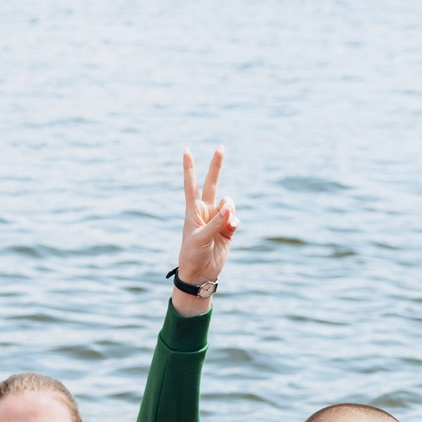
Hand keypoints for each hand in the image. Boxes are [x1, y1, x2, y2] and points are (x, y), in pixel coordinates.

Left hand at [175, 149, 236, 310]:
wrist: (200, 273)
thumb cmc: (192, 255)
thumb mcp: (200, 238)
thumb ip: (216, 223)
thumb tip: (229, 210)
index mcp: (192, 210)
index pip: (190, 185)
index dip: (189, 168)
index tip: (186, 150)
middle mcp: (205, 211)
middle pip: (212, 183)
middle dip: (216, 166)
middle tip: (221, 148)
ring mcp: (217, 218)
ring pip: (229, 203)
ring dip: (230, 210)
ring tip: (227, 224)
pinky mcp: (228, 228)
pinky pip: (236, 217)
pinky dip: (235, 221)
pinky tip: (232, 229)